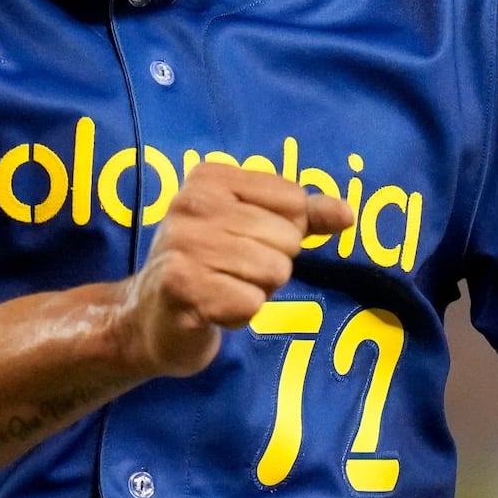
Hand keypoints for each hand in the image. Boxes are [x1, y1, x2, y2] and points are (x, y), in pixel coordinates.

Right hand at [111, 163, 355, 377]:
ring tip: (221, 289)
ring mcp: (184, 244)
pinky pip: (250, 303)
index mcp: (210, 177)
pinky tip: (212, 309)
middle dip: (270, 267)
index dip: (284, 232)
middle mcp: (192, 202)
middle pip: (287, 239)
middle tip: (230, 273)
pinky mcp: (181, 286)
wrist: (150, 319)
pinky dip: (239, 315)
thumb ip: (304, 217)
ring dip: (256, 292)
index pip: (293, 200)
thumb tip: (348, 213)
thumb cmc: (210, 268)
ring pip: (273, 272)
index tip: (245, 243)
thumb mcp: (256, 230)